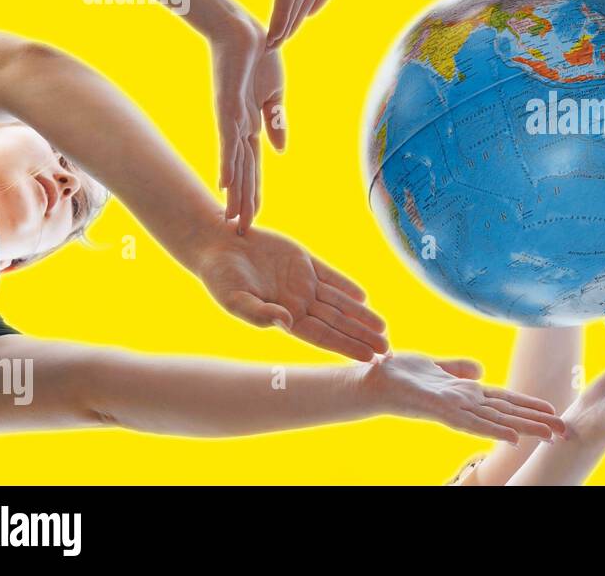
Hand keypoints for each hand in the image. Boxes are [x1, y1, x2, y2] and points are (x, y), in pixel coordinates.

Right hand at [194, 223, 386, 360]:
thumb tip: (286, 323)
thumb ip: (259, 314)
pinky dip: (346, 285)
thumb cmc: (219, 277)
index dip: (346, 346)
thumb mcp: (234, 299)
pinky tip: (363, 297)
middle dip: (361, 336)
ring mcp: (302, 283)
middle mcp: (297, 303)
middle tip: (387, 349)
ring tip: (383, 328)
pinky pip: (330, 276)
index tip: (368, 358)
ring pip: (339, 301)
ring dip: (361, 315)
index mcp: (283, 317)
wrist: (217, 245)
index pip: (322, 336)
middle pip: (337, 323)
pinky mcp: (304, 261)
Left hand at [207, 18, 284, 231]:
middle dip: (243, 203)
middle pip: (243, 173)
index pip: (254, 166)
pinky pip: (228, 141)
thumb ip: (276, 122)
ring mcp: (231, 120)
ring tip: (233, 220)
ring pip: (235, 165)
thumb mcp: (274, 94)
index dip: (254, 192)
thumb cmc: (259, 55)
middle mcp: (238, 128)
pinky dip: (227, 163)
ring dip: (236, 193)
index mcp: (251, 125)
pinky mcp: (227, 108)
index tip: (254, 217)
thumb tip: (280, 151)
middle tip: (241, 233)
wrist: (244, 29)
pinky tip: (224, 184)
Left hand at [359, 353, 566, 443]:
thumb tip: (480, 369)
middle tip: (566, 432)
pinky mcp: (440, 408)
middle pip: (508, 413)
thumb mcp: (436, 366)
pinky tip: (511, 437)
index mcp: (466, 392)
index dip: (530, 406)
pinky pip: (471, 421)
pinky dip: (493, 429)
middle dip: (537, 422)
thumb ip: (458, 368)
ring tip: (550, 435)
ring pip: (497, 419)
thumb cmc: (401, 373)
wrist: (372, 378)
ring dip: (525, 428)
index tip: (555, 411)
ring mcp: (454, 408)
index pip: (505, 400)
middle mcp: (464, 403)